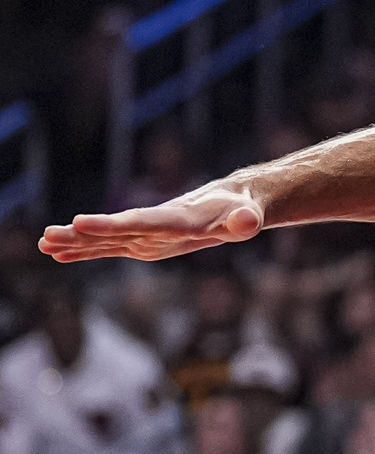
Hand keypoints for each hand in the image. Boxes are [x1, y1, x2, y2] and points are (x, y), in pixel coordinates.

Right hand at [41, 179, 264, 261]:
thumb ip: (246, 221)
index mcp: (178, 219)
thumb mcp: (250, 217)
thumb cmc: (244, 211)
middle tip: (48, 236)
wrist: (233, 200)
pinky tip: (60, 253)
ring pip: (108, 239)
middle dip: (83, 234)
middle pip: (116, 230)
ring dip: (76, 242)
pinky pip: (113, 247)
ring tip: (44, 243)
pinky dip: (87, 250)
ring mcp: (148, 234)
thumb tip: (248, 223)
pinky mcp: (146, 243)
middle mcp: (156, 224)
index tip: (80, 222)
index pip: (141, 222)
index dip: (112, 223)